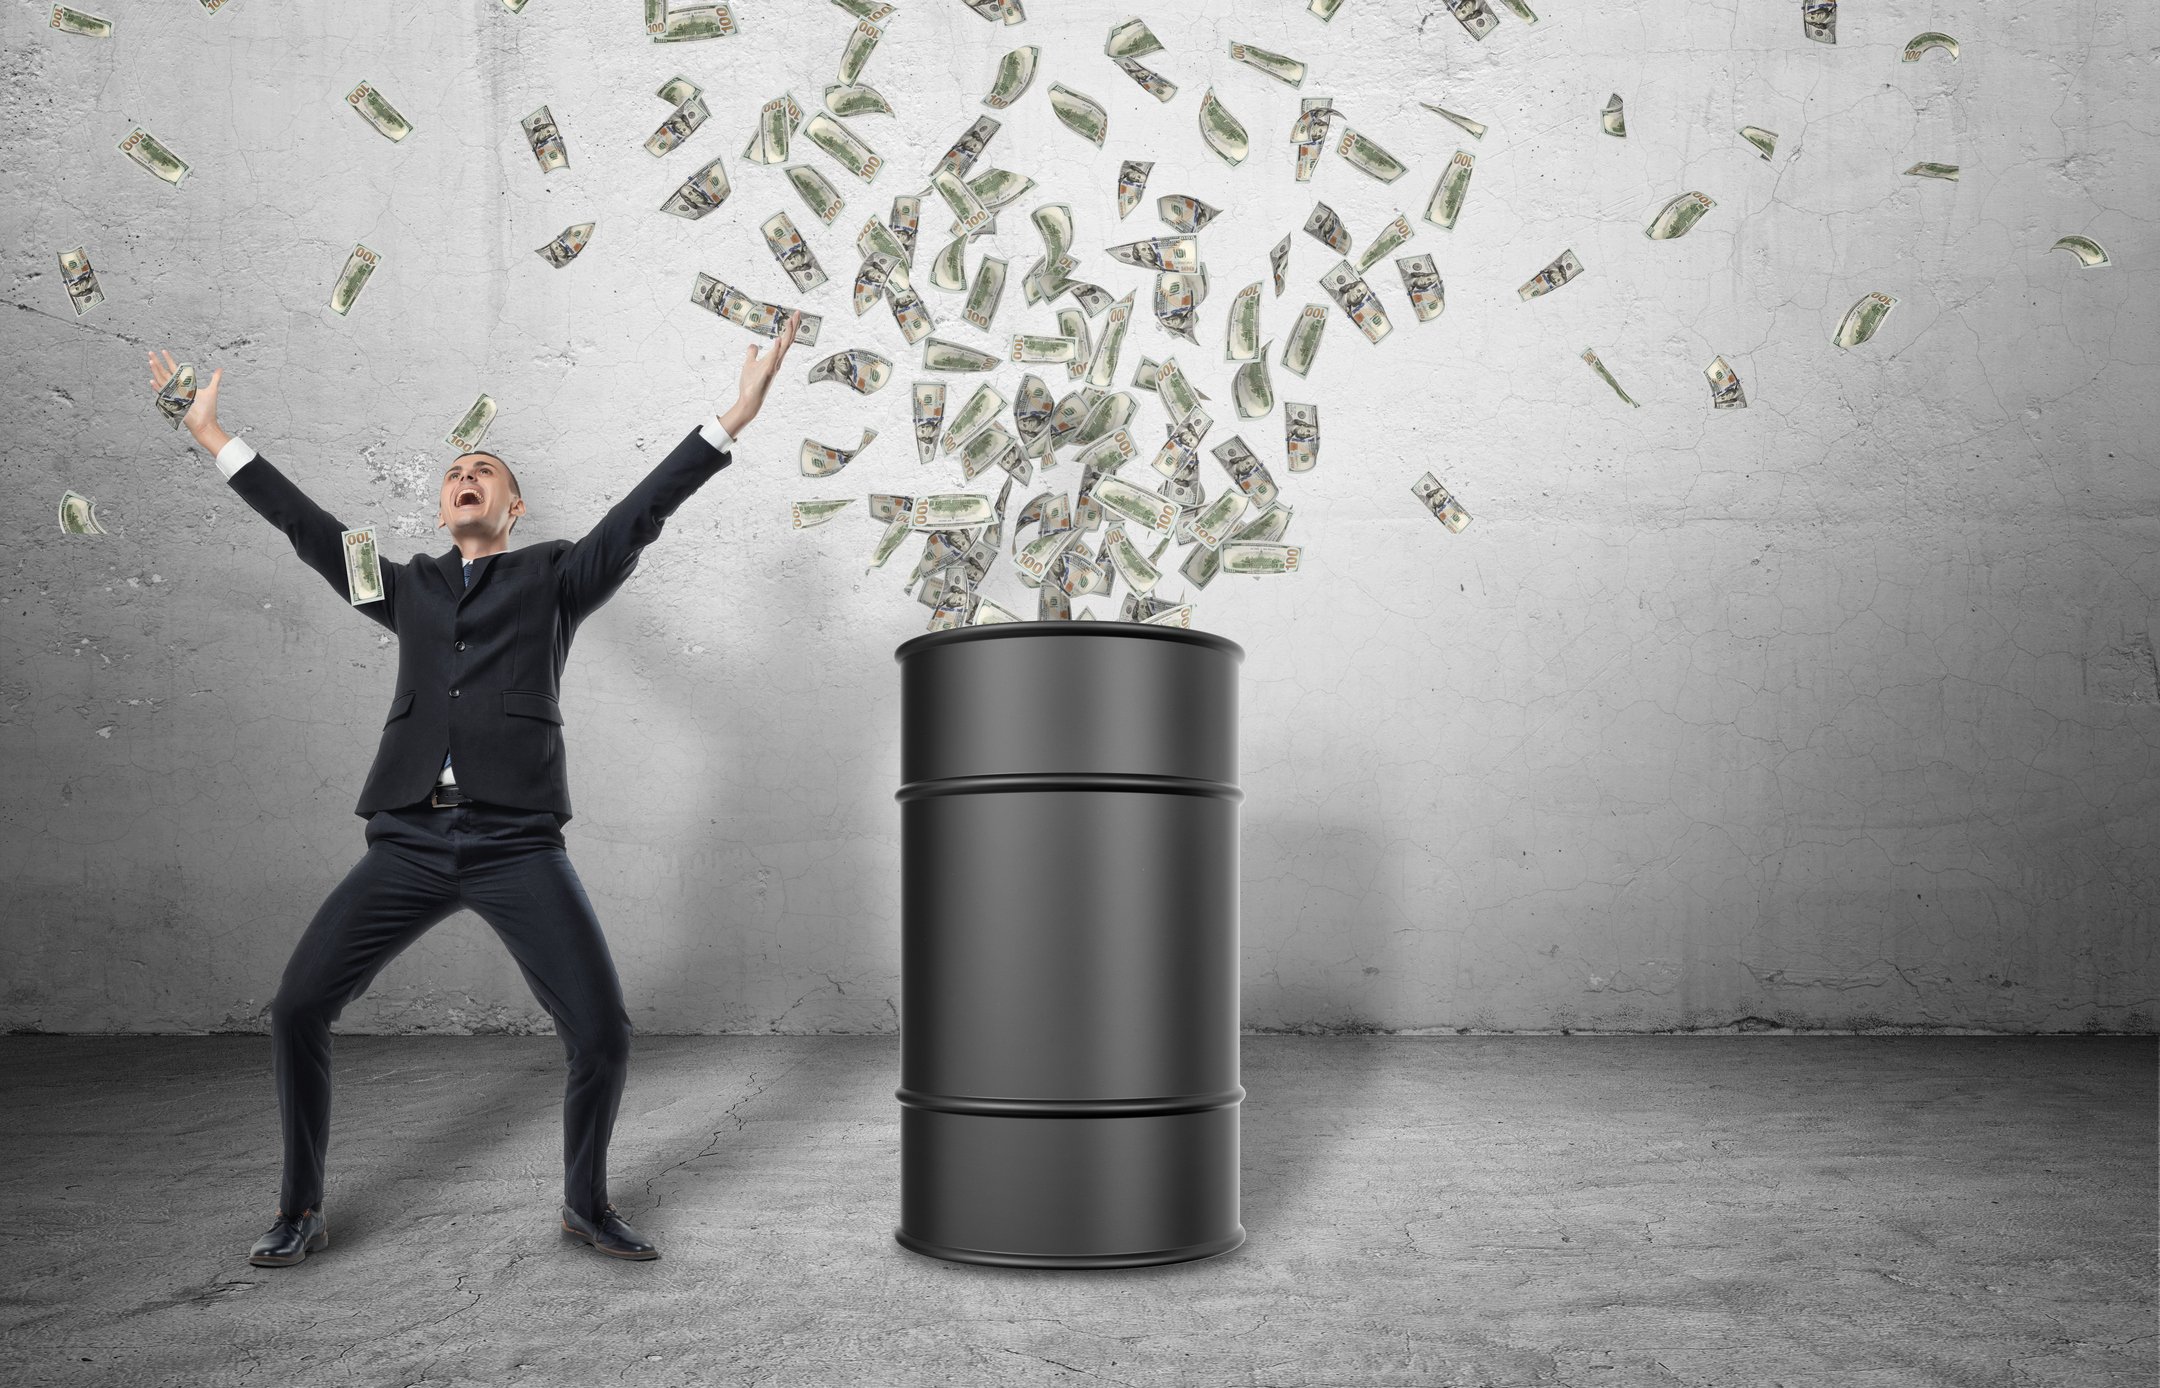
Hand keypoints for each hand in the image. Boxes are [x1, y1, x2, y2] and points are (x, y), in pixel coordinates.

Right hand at [148, 350, 229, 453]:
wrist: (206, 424)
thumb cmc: (208, 410)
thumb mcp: (212, 390)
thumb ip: (215, 378)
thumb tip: (220, 368)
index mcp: (185, 385)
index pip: (174, 370)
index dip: (169, 360)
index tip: (163, 350)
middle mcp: (178, 389)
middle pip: (165, 373)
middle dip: (158, 363)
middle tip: (150, 352)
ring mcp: (175, 396)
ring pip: (163, 381)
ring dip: (156, 372)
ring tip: (151, 361)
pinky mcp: (175, 403)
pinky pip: (164, 395)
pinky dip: (158, 388)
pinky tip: (152, 381)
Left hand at [716, 309, 800, 438]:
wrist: (749, 400)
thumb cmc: (751, 384)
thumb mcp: (749, 364)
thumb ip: (752, 353)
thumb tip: (753, 345)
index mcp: (774, 358)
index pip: (785, 340)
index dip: (789, 328)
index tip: (793, 315)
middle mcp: (777, 362)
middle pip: (788, 341)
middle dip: (792, 327)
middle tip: (797, 313)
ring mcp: (774, 367)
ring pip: (784, 348)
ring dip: (788, 334)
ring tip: (791, 321)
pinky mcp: (768, 373)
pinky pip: (773, 358)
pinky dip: (776, 349)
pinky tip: (778, 339)